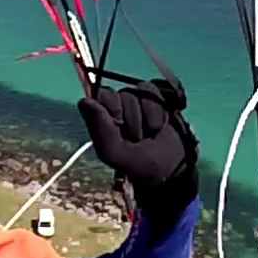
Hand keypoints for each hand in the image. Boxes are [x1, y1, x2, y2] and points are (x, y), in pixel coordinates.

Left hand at [76, 79, 197, 208]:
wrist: (173, 167)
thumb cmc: (139, 163)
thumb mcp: (114, 152)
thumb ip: (99, 128)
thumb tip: (84, 100)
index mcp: (102, 118)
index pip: (101, 95)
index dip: (111, 108)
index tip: (119, 126)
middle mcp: (118, 106)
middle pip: (120, 94)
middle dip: (131, 117)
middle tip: (137, 137)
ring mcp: (137, 100)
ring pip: (138, 92)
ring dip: (146, 117)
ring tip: (150, 133)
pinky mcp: (156, 97)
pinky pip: (153, 90)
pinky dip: (157, 110)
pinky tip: (159, 125)